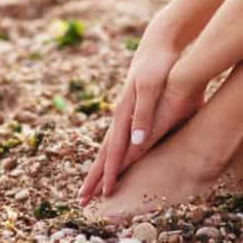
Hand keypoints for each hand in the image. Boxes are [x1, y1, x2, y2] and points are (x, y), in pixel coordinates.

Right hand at [77, 30, 205, 203]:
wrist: (160, 42)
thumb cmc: (159, 65)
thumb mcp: (152, 87)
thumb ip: (144, 113)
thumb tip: (136, 143)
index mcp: (125, 114)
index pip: (114, 152)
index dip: (108, 175)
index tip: (101, 197)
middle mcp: (121, 115)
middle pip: (104, 152)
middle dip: (94, 178)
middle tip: (82, 200)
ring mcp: (124, 111)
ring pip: (108, 146)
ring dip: (99, 168)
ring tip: (92, 185)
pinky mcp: (131, 107)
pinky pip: (116, 137)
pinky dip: (110, 153)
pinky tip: (111, 157)